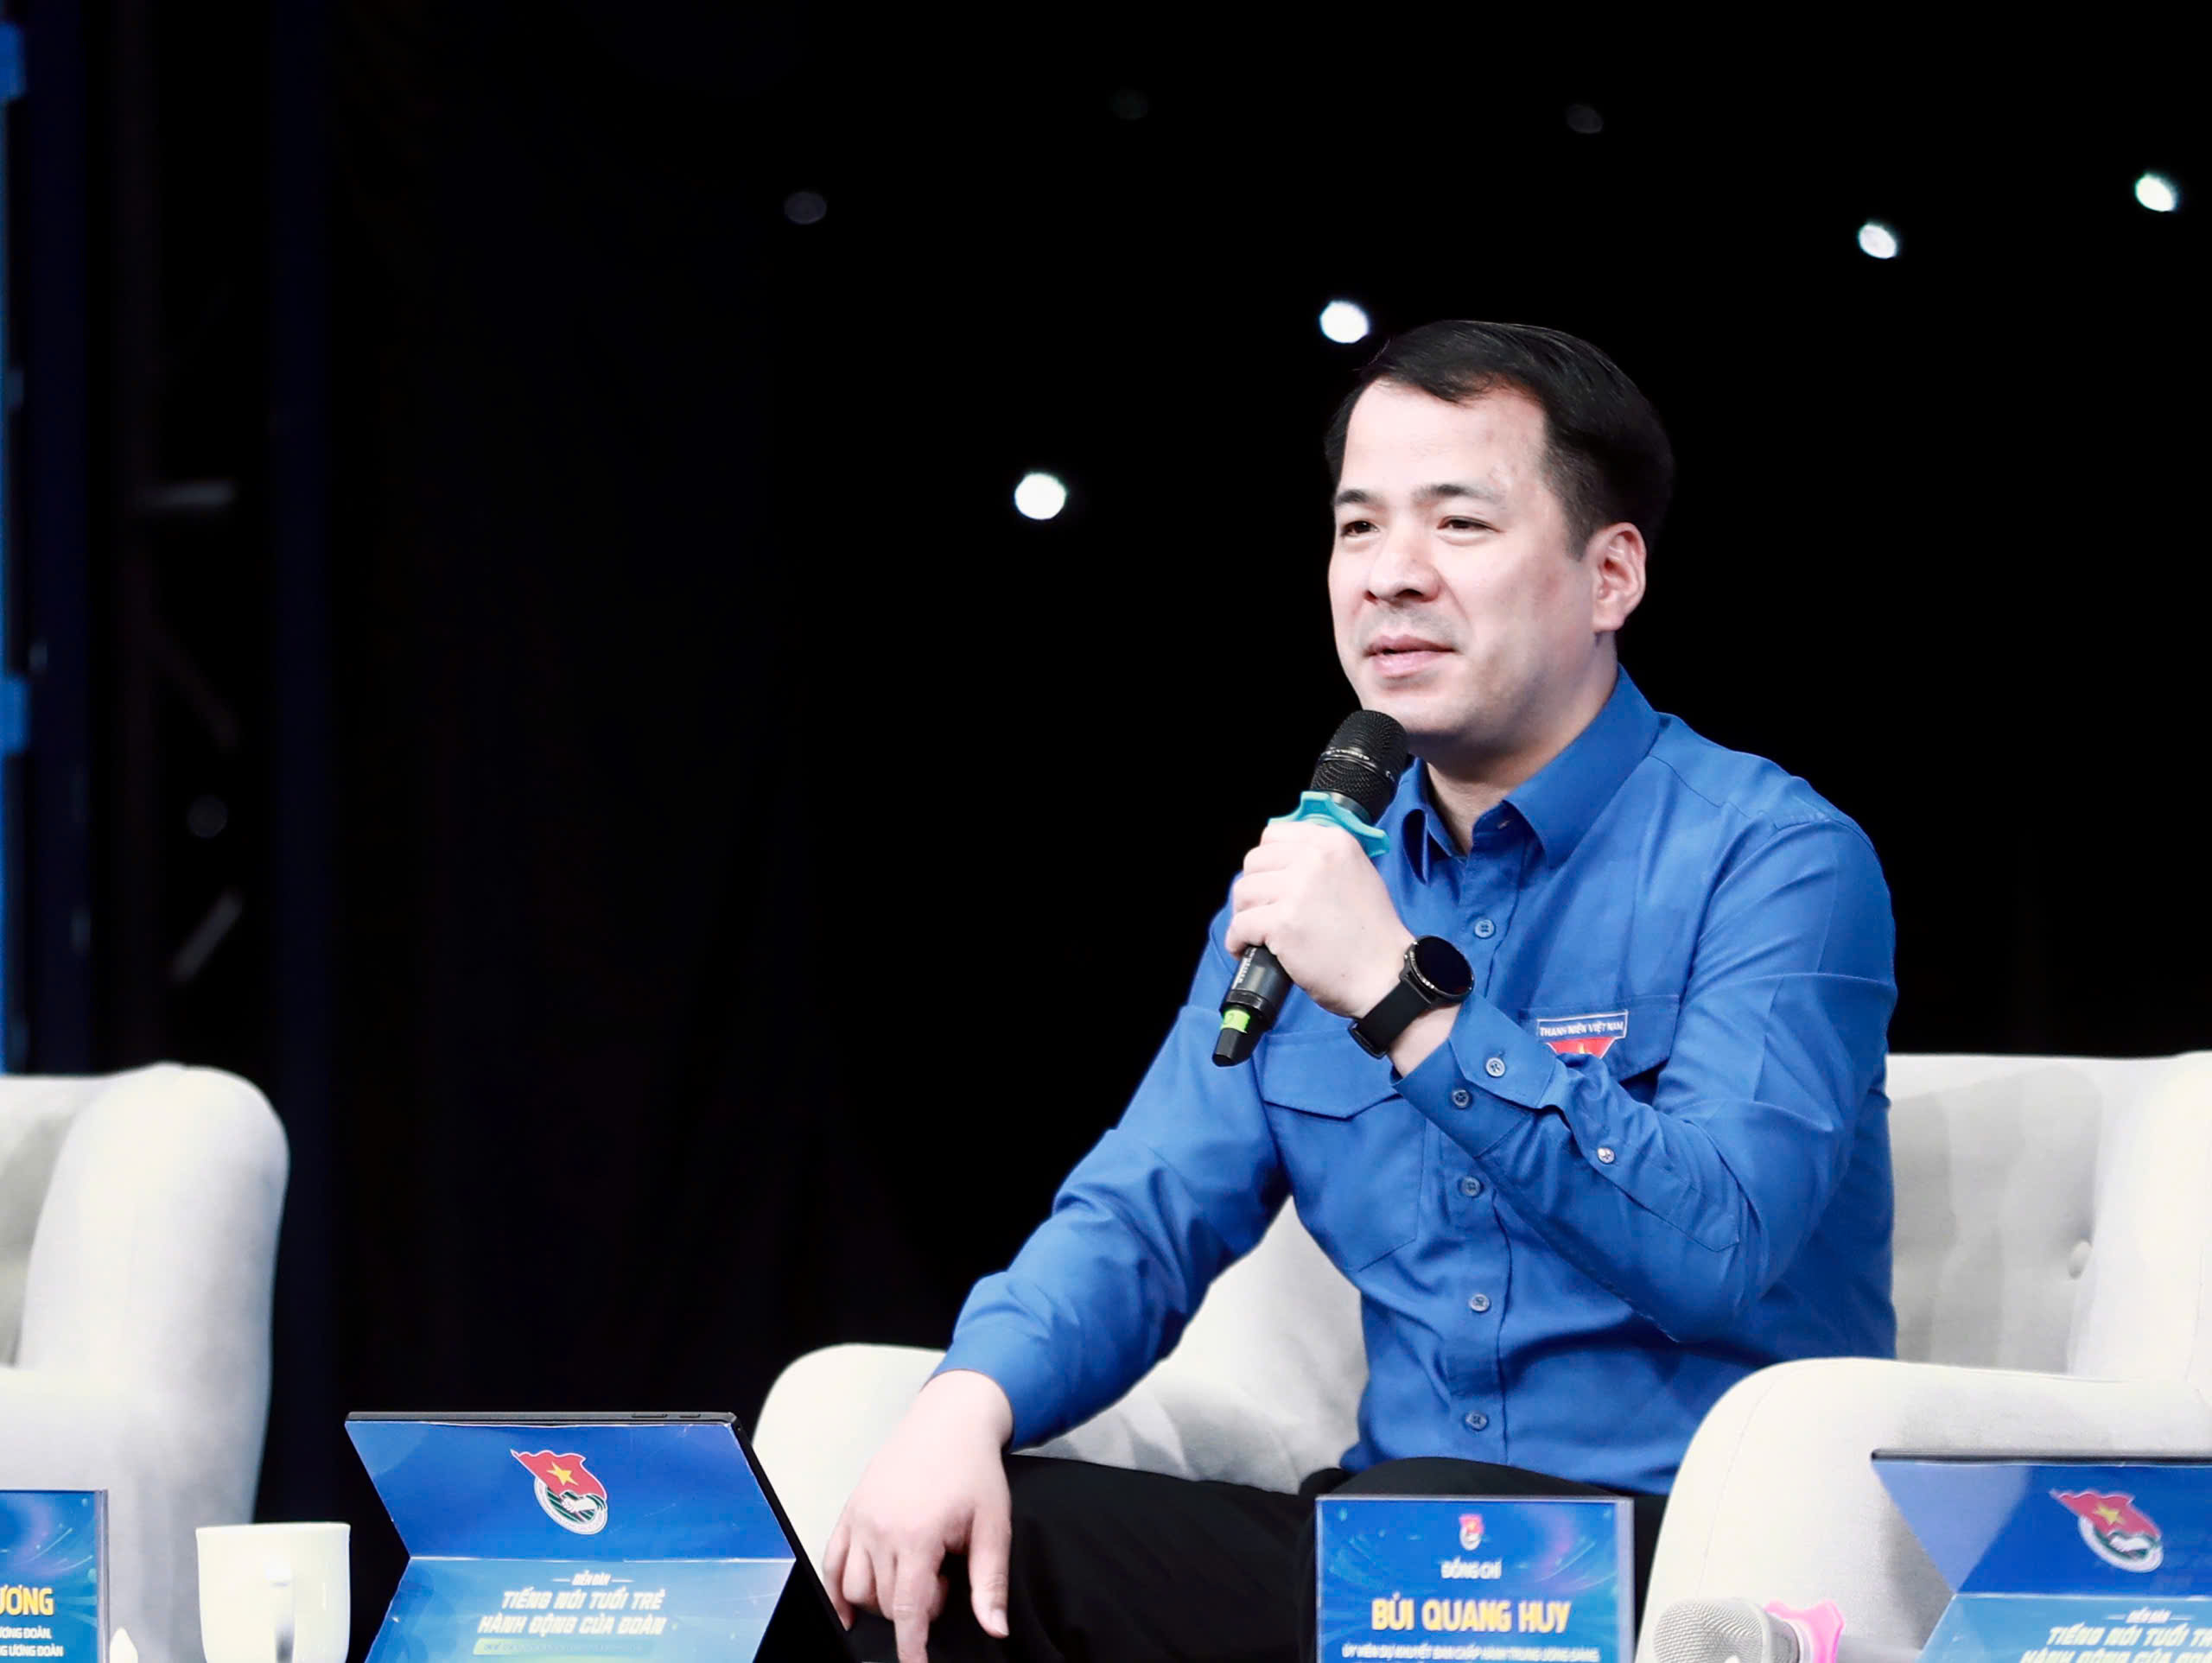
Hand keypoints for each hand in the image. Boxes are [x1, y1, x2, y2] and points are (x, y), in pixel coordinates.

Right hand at [823, 1370, 1014, 1662]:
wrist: (949, 1419)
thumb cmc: (973, 1468)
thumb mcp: (994, 1524)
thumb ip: (990, 1581)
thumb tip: (995, 1628)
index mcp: (918, 1534)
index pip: (906, 1608)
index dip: (912, 1645)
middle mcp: (880, 1529)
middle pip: (884, 1601)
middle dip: (913, 1608)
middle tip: (944, 1578)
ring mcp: (860, 1519)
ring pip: (855, 1587)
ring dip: (881, 1599)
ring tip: (916, 1571)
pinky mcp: (851, 1510)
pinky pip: (832, 1561)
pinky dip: (837, 1589)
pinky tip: (850, 1608)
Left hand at [1223, 820, 1411, 1018]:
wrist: (1386, 974)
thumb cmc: (1372, 934)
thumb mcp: (1357, 874)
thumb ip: (1322, 861)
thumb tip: (1280, 864)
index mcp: (1333, 842)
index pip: (1274, 835)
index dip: (1267, 862)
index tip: (1271, 882)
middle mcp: (1314, 858)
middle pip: (1253, 862)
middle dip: (1253, 889)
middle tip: (1262, 912)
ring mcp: (1297, 889)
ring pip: (1243, 893)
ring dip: (1244, 914)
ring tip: (1257, 933)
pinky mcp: (1282, 922)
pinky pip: (1240, 925)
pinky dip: (1238, 941)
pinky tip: (1248, 949)